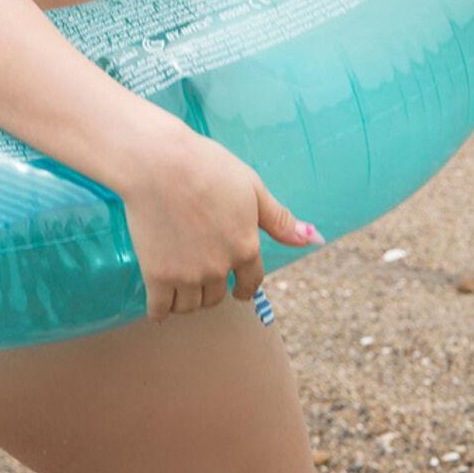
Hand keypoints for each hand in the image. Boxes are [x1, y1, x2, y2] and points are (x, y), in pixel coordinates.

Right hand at [118, 129, 322, 322]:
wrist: (160, 162)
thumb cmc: (207, 166)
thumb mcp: (252, 188)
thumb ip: (280, 220)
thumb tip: (315, 240)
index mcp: (246, 247)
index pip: (251, 283)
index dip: (244, 287)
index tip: (236, 289)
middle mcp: (219, 267)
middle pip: (216, 297)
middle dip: (211, 288)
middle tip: (199, 272)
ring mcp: (188, 274)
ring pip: (190, 306)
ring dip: (187, 300)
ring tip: (178, 283)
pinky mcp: (158, 274)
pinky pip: (160, 309)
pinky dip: (160, 309)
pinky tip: (158, 304)